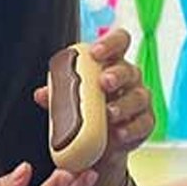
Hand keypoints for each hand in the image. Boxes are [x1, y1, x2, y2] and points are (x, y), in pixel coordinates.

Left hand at [34, 29, 153, 172]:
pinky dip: (131, 129)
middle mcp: (129, 77)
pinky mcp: (145, 122)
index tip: (96, 52)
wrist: (98, 142)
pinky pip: (144, 123)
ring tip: (109, 113)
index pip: (119, 42)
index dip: (110, 43)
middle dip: (116, 74)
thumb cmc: (85, 110)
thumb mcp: (69, 100)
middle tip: (103, 82)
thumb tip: (41, 94)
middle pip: (128, 69)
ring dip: (123, 104)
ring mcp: (139, 99)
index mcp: (111, 63)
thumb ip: (57, 95)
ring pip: (138, 97)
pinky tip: (119, 133)